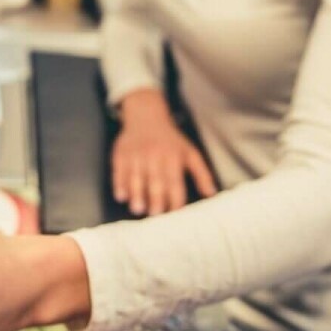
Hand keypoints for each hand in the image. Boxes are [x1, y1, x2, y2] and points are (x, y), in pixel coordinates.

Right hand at [113, 89, 216, 214]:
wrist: (147, 116)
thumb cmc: (170, 140)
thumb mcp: (190, 153)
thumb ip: (201, 174)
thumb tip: (211, 194)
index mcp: (173, 157)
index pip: (175, 181)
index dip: (175, 198)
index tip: (174, 213)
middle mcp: (154, 155)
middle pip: (155, 180)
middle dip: (155, 198)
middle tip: (155, 214)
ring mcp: (136, 154)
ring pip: (136, 177)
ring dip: (136, 194)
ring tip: (137, 209)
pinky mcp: (122, 154)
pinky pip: (119, 171)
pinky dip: (119, 184)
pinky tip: (121, 196)